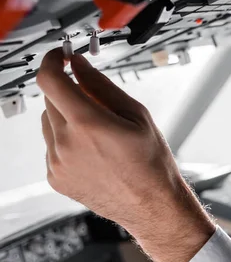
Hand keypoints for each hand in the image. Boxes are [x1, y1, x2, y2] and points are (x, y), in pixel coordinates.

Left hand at [37, 49, 214, 261]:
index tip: (60, 57)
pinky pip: (51, 145)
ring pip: (49, 122)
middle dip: (69, 92)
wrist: (150, 204)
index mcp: (89, 124)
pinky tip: (93, 152)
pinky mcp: (54, 176)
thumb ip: (102, 86)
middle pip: (50, 100)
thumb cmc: (151, 163)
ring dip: (66, 117)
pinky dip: (66, 140)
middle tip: (95, 102)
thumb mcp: (136, 115)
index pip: (50, 80)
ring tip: (98, 134)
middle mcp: (66, 143)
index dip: (52, 61)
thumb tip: (80, 66)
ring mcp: (57, 162)